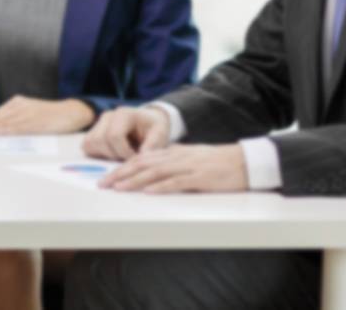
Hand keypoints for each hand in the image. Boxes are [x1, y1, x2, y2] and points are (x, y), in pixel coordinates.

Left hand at [0, 96, 95, 134]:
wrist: (74, 111)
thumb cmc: (52, 117)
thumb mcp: (32, 117)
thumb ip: (17, 123)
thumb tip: (0, 133)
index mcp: (17, 104)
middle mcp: (19, 105)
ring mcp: (27, 112)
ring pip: (3, 121)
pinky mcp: (36, 119)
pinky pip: (17, 126)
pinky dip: (5, 129)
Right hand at [83, 106, 172, 160]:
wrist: (149, 122)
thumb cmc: (155, 128)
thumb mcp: (160, 134)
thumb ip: (152, 145)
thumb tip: (140, 158)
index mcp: (124, 114)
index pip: (114, 135)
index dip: (124, 152)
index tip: (136, 159)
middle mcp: (107, 116)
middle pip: (100, 141)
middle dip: (115, 156)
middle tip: (129, 160)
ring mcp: (98, 124)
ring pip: (90, 144)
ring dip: (105, 156)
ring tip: (121, 157)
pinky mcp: (93, 132)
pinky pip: (87, 146)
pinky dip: (98, 155)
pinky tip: (113, 156)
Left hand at [99, 144, 247, 193]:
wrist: (242, 161)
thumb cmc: (216, 161)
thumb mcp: (189, 157)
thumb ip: (171, 159)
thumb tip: (153, 163)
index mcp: (171, 153)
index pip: (140, 159)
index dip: (121, 168)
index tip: (106, 178)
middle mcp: (175, 157)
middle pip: (142, 164)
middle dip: (120, 174)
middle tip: (103, 184)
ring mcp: (187, 166)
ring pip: (155, 172)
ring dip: (135, 180)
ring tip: (119, 188)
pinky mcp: (199, 177)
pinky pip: (177, 182)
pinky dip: (161, 187)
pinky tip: (149, 192)